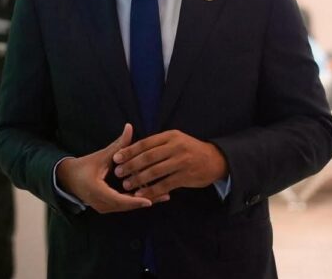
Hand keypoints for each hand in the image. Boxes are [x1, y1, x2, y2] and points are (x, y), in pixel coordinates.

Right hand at [56, 124, 163, 213]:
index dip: (135, 200)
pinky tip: (151, 196)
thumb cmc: (84, 166)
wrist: (68, 179)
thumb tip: (129, 127)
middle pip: (126, 205)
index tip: (150, 200)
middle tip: (165, 195)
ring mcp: (103, 207)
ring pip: (126, 207)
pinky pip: (123, 205)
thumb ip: (118, 145)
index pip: (119, 199)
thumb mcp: (101, 155)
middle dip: (145, 200)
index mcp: (97, 192)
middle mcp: (100, 203)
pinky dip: (136, 200)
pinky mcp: (106, 207)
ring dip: (143, 201)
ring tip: (164, 195)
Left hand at [112, 130, 228, 199]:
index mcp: (171, 136)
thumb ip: (158, 144)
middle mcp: (176, 147)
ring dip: (138, 179)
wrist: (215, 160)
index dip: (129, 150)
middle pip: (148, 157)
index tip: (116, 157)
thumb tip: (133, 149)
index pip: (146, 143)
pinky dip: (151, 190)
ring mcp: (181, 162)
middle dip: (131, 165)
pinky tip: (141, 194)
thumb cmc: (191, 150)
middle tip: (118, 172)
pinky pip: (164, 184)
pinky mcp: (185, 176)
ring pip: (155, 171)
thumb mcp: (177, 140)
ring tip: (126, 184)